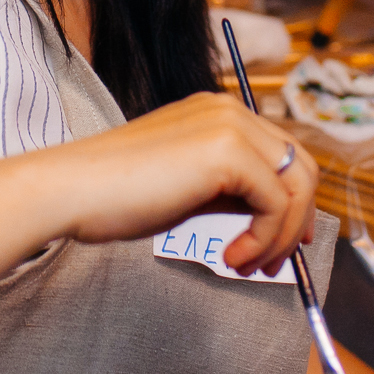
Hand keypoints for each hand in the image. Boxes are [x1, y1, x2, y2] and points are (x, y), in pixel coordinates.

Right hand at [29, 92, 318, 276]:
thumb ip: (226, 188)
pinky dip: (265, 239)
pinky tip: (232, 257)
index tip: (281, 243)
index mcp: (216, 112)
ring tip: (248, 264)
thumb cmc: (114, 194)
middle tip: (274, 263)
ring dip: (282, 236)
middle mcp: (228, 109)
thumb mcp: (186, 186)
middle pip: (301, 165)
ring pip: (298, 185)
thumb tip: (268, 216)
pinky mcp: (227, 151)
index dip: (292, 202)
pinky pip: (276, 204)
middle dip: (296, 221)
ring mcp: (229, 125)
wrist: (73, 190)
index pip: (281, 153)